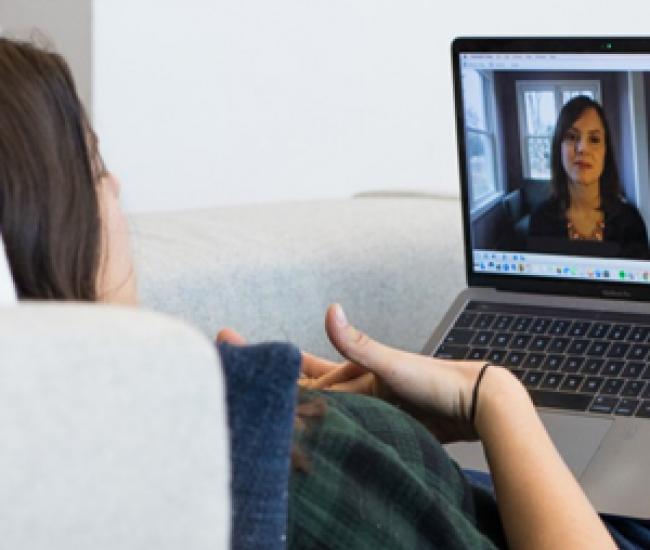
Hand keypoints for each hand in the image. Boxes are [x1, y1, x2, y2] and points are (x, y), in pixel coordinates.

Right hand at [217, 305, 495, 442]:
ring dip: (294, 408)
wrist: (473, 402)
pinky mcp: (377, 422)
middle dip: (271, 382)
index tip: (228, 341)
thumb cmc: (435, 381)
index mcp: (350, 371)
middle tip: (236, 375)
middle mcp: (353, 386)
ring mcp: (365, 404)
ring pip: (321, 409)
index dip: (265, 357)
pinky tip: (316, 435)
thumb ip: (357, 343)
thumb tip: (330, 309)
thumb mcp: (391, 363)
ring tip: (265, 411)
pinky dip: (324, 429)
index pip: (298, 370)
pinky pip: (343, 426)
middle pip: (303, 387)